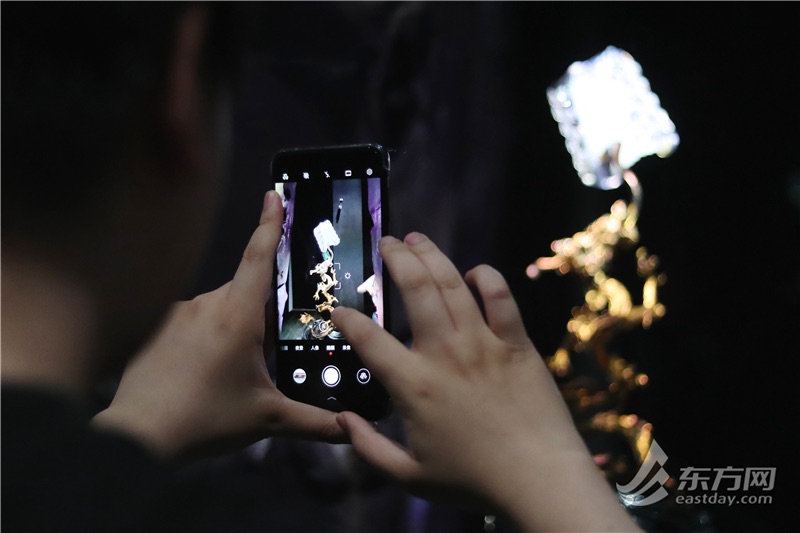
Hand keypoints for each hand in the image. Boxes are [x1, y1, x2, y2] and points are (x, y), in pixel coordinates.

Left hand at [93, 191, 345, 459]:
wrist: (139, 434)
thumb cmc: (206, 420)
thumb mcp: (268, 420)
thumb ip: (315, 422)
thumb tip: (351, 427)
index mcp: (237, 317)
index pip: (258, 258)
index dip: (270, 225)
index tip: (274, 194)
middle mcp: (207, 304)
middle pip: (246, 290)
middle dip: (261, 313)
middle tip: (266, 352)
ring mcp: (178, 312)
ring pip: (221, 306)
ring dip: (234, 326)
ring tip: (230, 370)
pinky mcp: (158, 325)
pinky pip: (194, 318)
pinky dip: (205, 335)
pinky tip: (201, 369)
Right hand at [332, 233, 637, 531]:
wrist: (540, 479)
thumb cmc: (474, 481)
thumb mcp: (410, 476)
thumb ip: (368, 448)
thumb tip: (343, 419)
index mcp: (414, 384)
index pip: (369, 339)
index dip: (348, 319)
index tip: (338, 310)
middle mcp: (445, 352)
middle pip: (415, 288)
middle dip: (396, 258)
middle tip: (385, 243)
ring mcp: (484, 342)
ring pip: (453, 284)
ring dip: (432, 256)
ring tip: (416, 239)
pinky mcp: (517, 343)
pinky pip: (501, 298)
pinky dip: (487, 278)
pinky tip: (474, 271)